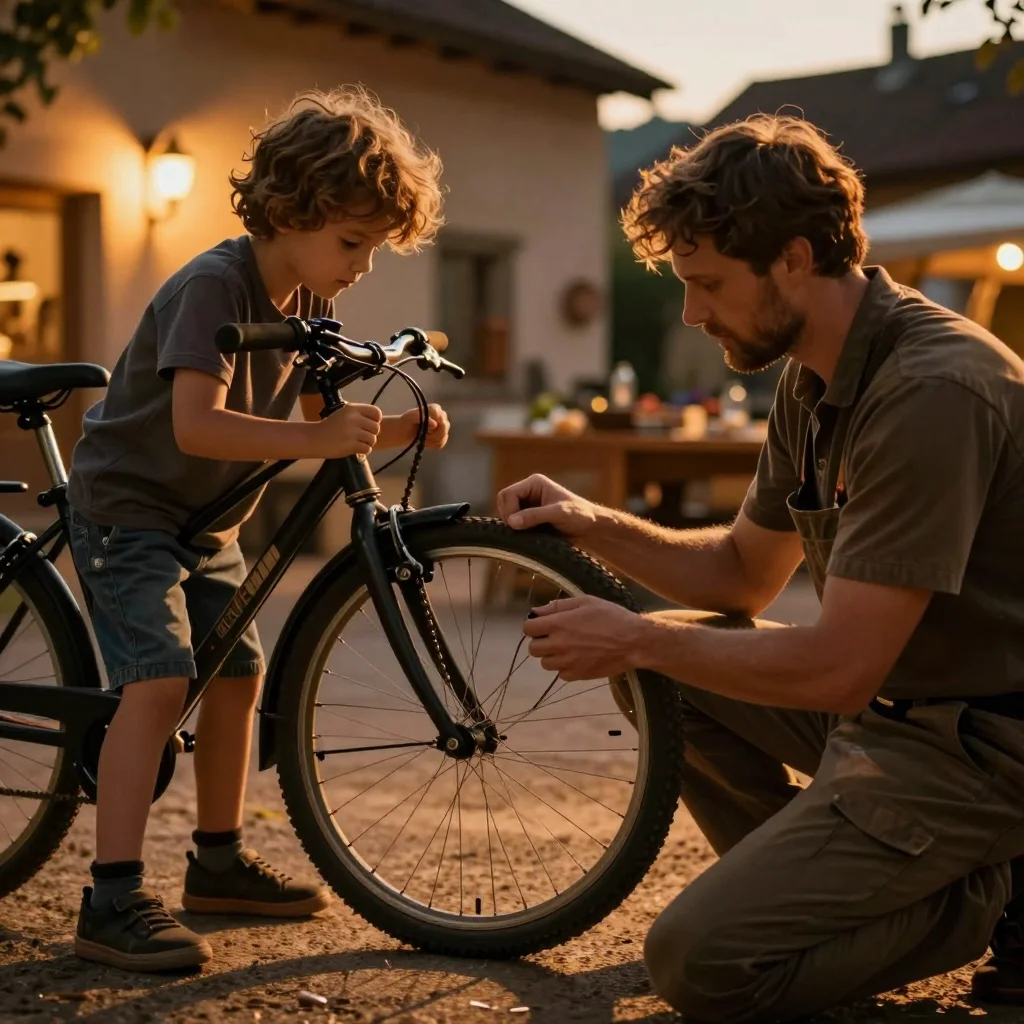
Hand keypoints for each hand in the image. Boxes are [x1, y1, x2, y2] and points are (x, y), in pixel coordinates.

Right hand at [317, 402, 381, 455]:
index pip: (376, 412)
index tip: (368, 425)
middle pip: (376, 428)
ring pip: (372, 439)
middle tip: (362, 436)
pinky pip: (367, 449)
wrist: (314, 438)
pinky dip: (363, 451)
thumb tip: (377, 421)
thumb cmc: (330, 427)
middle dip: (371, 434)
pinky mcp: (351, 445)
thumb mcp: (344, 414)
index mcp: (353, 409)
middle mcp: (354, 419)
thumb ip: (359, 415)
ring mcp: (353, 432)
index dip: (376, 420)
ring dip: (367, 443)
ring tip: (357, 443)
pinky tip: (355, 449)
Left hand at [377, 404, 450, 449]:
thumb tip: (435, 424)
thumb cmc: (407, 421)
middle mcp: (442, 416)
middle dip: (433, 434)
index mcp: (435, 408)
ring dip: (431, 440)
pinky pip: (441, 443)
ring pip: (443, 436)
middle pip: (444, 427)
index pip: (440, 415)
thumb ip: (422, 417)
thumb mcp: (411, 417)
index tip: (426, 428)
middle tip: (424, 435)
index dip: (433, 423)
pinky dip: (432, 445)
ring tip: (423, 438)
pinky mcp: (442, 437)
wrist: (405, 431)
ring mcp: (443, 427)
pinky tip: (426, 442)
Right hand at [496, 474, 599, 536]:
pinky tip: (531, 536)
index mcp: (534, 483)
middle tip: (522, 531)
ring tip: (530, 533)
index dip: (508, 510)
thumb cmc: (580, 516)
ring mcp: (528, 505)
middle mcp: (529, 491)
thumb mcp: (558, 514)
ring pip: (507, 515)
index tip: (517, 525)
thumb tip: (512, 522)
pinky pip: (514, 524)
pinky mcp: (530, 518)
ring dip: (514, 526)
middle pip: (503, 503)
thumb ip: (534, 516)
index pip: (507, 494)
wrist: (592, 528)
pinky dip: (518, 531)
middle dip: (509, 517)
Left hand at [523, 595, 646, 680]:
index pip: (528, 629)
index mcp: (558, 624)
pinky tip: (577, 658)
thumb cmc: (611, 617)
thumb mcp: (586, 602)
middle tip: (555, 637)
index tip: (543, 624)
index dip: (534, 626)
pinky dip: (565, 668)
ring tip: (567, 648)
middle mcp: (558, 645)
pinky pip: (560, 675)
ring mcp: (567, 662)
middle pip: (533, 649)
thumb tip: (537, 611)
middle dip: (541, 641)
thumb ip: (559, 606)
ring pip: (545, 664)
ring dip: (552, 656)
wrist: (633, 641)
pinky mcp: (578, 675)